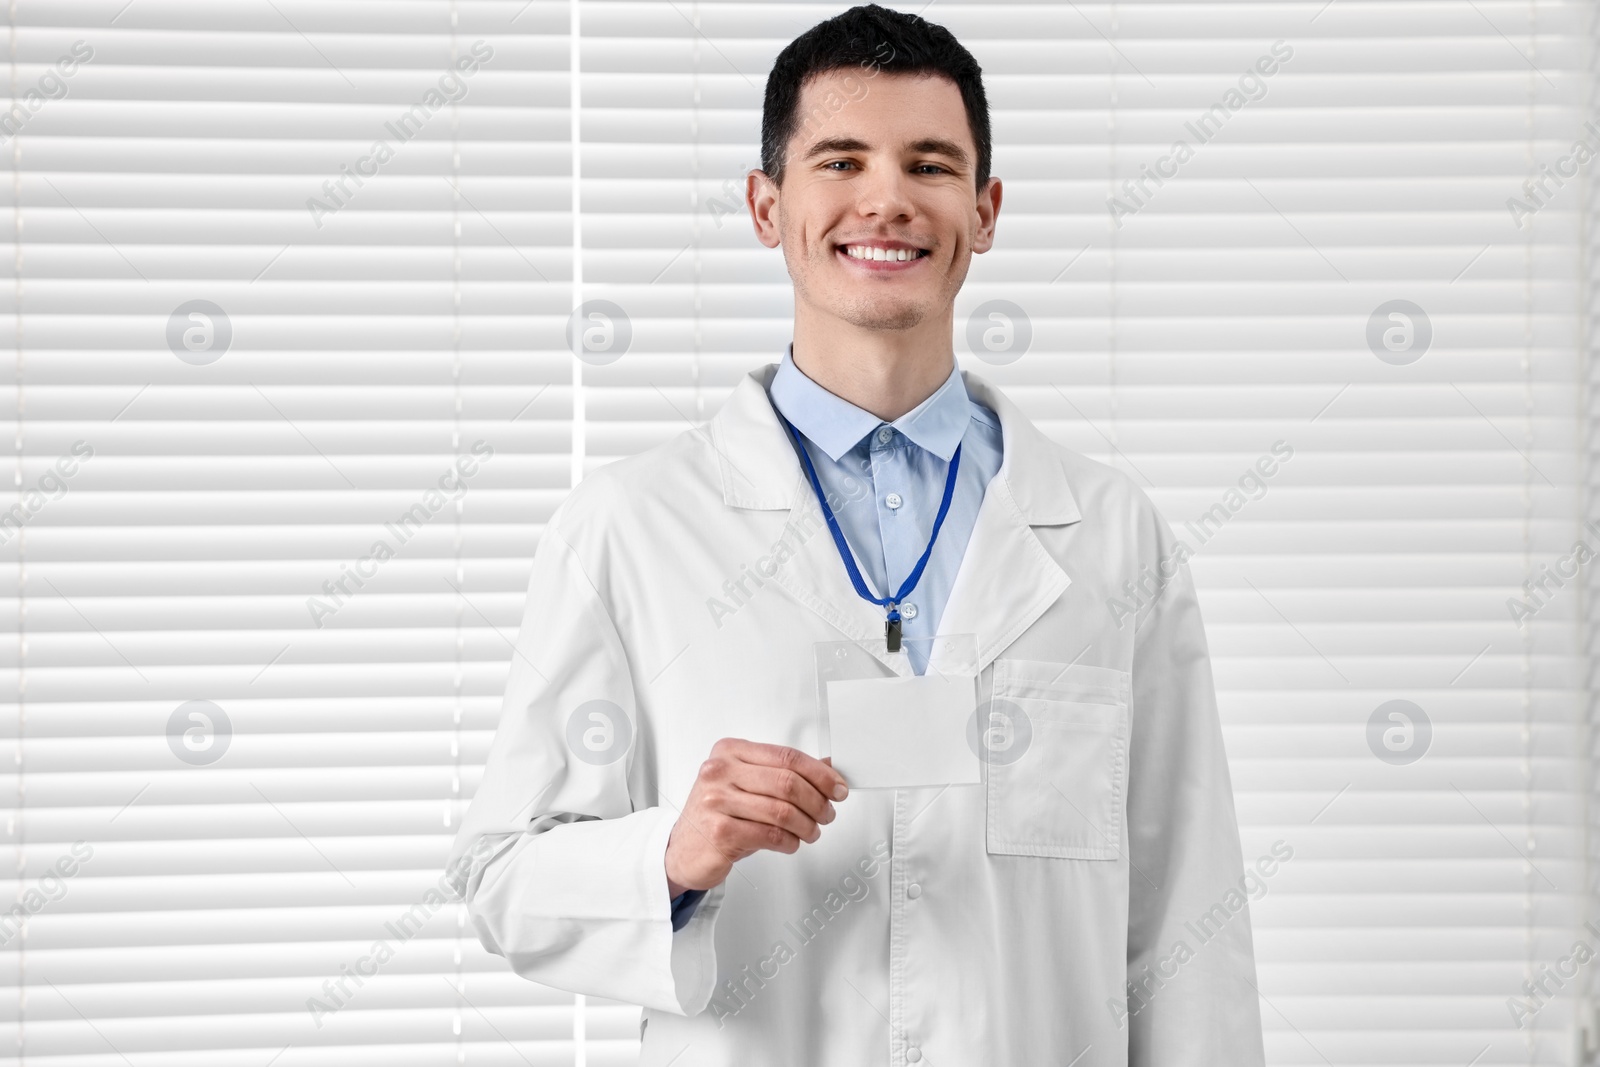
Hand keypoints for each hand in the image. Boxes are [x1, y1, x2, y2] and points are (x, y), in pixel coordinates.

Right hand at [665, 738, 848, 896]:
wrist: (683, 850)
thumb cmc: (718, 815)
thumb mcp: (748, 785)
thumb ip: (783, 773)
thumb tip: (826, 768)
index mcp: (729, 752)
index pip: (786, 756)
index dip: (819, 773)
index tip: (837, 787)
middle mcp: (719, 772)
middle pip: (787, 782)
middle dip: (818, 801)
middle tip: (827, 813)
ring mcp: (716, 801)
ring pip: (782, 811)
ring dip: (807, 825)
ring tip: (812, 831)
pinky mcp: (719, 832)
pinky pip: (770, 835)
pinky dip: (790, 842)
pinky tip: (791, 843)